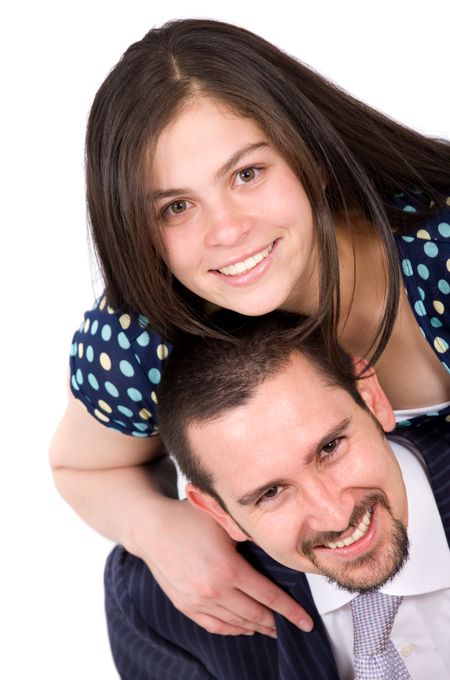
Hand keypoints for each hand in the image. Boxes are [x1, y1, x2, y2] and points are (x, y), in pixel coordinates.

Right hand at [142, 500, 313, 635]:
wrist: (151, 529)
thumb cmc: (189, 518)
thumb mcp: (223, 520)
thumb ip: (248, 534)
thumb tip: (274, 541)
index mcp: (229, 569)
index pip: (269, 597)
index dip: (290, 611)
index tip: (306, 622)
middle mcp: (215, 591)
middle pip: (255, 615)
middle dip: (276, 623)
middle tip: (292, 627)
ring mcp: (198, 602)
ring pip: (236, 623)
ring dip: (256, 627)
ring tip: (271, 628)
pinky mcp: (186, 606)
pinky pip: (215, 626)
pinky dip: (233, 629)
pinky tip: (243, 627)